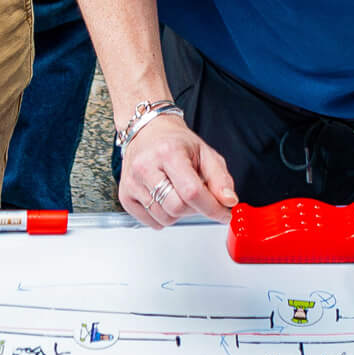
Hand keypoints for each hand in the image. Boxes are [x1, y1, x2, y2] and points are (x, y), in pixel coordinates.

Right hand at [119, 114, 237, 228]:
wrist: (148, 132)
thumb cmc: (176, 142)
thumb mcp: (205, 152)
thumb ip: (220, 178)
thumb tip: (228, 201)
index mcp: (168, 152)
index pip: (192, 191)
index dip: (212, 207)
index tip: (224, 214)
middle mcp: (145, 167)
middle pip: (177, 208)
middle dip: (195, 209)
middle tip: (199, 197)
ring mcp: (132, 183)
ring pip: (164, 218)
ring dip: (179, 213)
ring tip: (179, 193)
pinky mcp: (124, 196)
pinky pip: (150, 222)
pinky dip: (163, 216)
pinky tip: (165, 199)